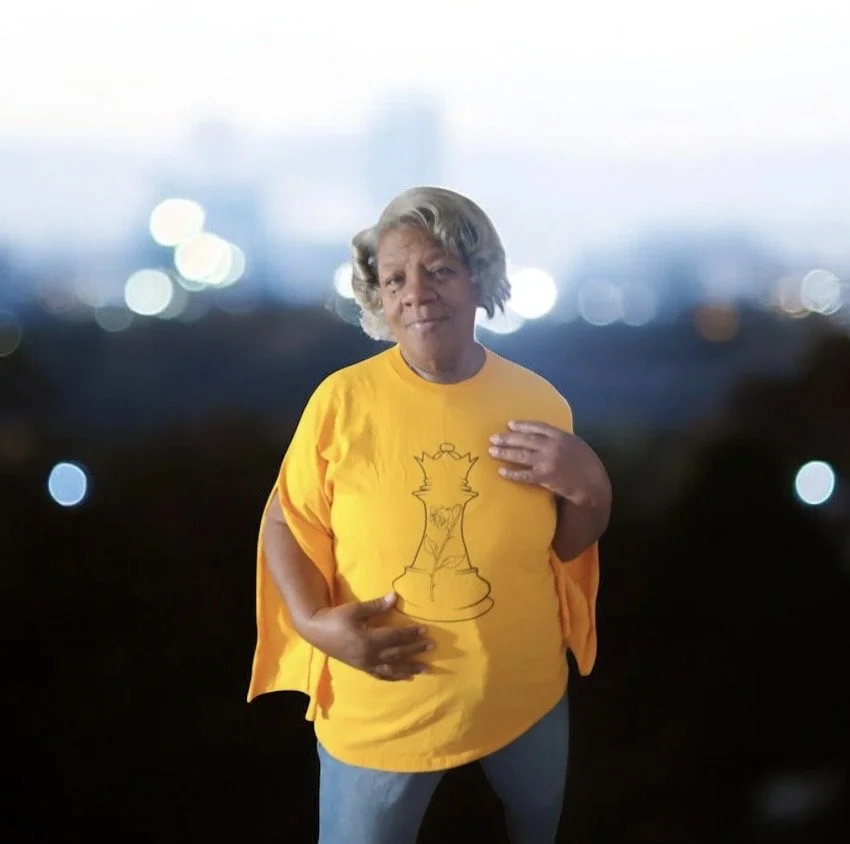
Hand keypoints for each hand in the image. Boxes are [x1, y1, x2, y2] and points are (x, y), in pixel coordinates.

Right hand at [305, 592, 433, 680]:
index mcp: (368, 640)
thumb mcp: (355, 609)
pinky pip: (381, 675)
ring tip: (426, 669)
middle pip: (397, 653)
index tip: (426, 630)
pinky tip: (405, 678)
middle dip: (416, 650)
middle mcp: (369, 655)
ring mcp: (365, 664)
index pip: (396, 637)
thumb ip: (376, 606)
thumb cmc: (336, 617)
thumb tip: (394, 597)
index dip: (411, 633)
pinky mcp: (361, 667)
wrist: (316, 631)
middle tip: (432, 647)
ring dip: (410, 668)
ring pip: (392, 668)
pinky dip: (394, 676)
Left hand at [489, 420, 608, 503]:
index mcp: (561, 435)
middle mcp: (552, 445)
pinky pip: (524, 474)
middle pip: (525, 439)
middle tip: (493, 438)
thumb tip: (544, 436)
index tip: (509, 425)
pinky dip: (512, 473)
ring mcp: (548, 460)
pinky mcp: (545, 476)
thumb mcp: (576, 444)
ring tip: (492, 451)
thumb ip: (560, 439)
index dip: (522, 425)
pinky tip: (501, 471)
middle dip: (507, 438)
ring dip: (505, 452)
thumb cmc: (587, 464)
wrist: (593, 483)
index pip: (537, 427)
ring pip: (521, 454)